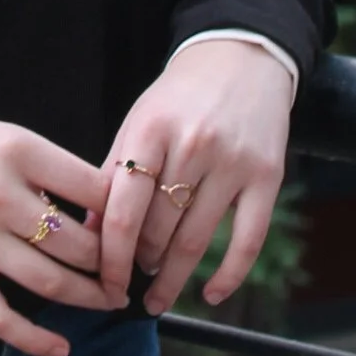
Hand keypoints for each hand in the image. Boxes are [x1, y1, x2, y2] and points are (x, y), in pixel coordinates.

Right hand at [0, 111, 108, 355]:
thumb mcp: (1, 136)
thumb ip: (47, 168)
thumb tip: (98, 210)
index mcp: (19, 151)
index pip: (95, 189)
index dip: (122, 211)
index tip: (131, 225)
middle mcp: (1, 195)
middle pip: (81, 242)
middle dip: (113, 263)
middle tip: (127, 271)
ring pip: (53, 282)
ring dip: (90, 298)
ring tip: (109, 301)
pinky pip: (2, 318)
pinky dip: (35, 341)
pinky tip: (61, 349)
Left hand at [96, 41, 292, 316]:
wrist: (241, 59)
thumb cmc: (179, 98)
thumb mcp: (138, 122)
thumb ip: (113, 175)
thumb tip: (88, 232)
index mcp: (151, 130)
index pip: (123, 209)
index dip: (110, 256)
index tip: (103, 284)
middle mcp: (193, 146)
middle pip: (159, 229)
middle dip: (140, 264)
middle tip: (130, 282)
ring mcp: (233, 162)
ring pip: (196, 239)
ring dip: (174, 277)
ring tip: (159, 294)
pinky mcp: (267, 177)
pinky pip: (248, 240)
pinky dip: (229, 275)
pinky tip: (210, 295)